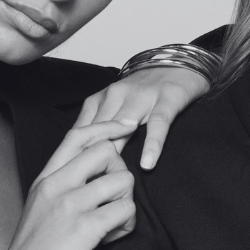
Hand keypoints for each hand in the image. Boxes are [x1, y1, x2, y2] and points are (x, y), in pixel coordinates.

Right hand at [6, 120, 137, 249]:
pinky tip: (110, 238)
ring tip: (113, 223)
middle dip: (121, 173)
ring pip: (123, 181)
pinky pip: (126, 210)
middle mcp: (57, 184)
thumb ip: (64, 185)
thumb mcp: (41, 206)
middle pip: (107, 151)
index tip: (127, 128)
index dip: (108, 127)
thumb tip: (98, 171)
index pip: (78, 135)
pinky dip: (126, 225)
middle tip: (114, 199)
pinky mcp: (85, 228)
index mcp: (46, 178)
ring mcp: (70, 205)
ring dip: (127, 203)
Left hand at [76, 66, 210, 169]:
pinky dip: (152, 144)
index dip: (74, 155)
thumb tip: (80, 159)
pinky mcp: (167, 98)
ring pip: (122, 125)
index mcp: (102, 98)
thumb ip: (99, 127)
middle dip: (90, 156)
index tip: (70, 178)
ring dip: (115, 149)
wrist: (179, 64)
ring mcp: (142, 96)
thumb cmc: (144, 91)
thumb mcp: (115, 105)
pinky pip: (158, 124)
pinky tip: (147, 163)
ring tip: (112, 174)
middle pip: (98, 129)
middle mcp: (117, 94)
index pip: (82, 129)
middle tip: (86, 185)